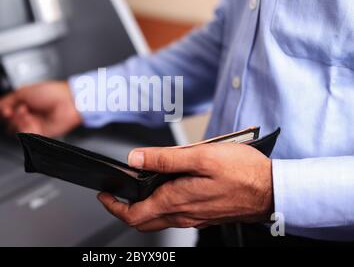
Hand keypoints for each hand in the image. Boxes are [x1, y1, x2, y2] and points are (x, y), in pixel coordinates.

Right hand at [0, 81, 81, 136]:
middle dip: (5, 115)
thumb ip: (6, 100)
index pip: (5, 109)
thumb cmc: (51, 92)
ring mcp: (34, 123)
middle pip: (8, 121)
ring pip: (15, 127)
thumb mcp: (23, 92)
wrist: (67, 102)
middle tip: (7, 111)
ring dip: (16, 118)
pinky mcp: (39, 133)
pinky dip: (24, 124)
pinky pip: (24, 133)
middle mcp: (28, 113)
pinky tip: (28, 117)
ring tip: (23, 110)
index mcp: (25, 101)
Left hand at [98, 143, 272, 230]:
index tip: (104, 195)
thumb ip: (165, 159)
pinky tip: (166, 189)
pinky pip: (176, 215)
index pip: (135, 213)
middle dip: (125, 209)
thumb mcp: (201, 157)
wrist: (273, 190)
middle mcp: (184, 214)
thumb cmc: (243, 173)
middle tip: (115, 196)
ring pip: (159, 219)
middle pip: (144, 221)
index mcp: (177, 200)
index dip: (114, 206)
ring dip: (143, 207)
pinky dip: (162, 206)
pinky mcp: (205, 214)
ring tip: (138, 188)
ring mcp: (195, 217)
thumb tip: (136, 159)